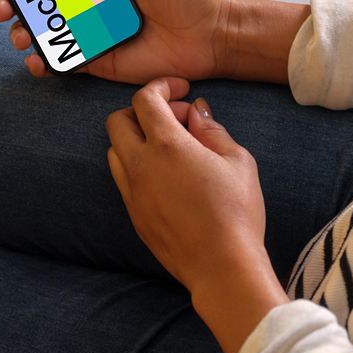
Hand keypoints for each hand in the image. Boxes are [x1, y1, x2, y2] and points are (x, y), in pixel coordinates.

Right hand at [0, 0, 227, 81]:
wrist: (212, 36)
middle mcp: (91, 0)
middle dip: (14, 2)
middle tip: (1, 7)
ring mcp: (92, 30)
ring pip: (45, 29)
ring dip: (24, 31)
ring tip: (20, 34)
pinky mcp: (98, 59)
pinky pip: (64, 59)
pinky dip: (44, 61)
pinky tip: (37, 60)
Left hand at [105, 77, 287, 352]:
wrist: (220, 266)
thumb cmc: (236, 212)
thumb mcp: (237, 161)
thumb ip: (212, 130)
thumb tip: (196, 112)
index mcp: (166, 145)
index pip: (144, 99)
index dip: (161, 86)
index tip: (179, 89)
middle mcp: (140, 165)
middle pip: (117, 121)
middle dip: (142, 111)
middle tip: (175, 120)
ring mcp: (131, 192)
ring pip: (115, 150)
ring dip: (135, 139)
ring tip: (170, 148)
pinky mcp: (133, 214)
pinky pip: (123, 178)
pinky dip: (137, 165)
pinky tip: (166, 176)